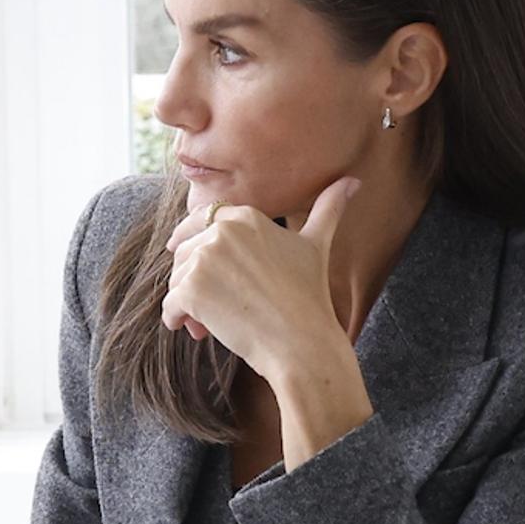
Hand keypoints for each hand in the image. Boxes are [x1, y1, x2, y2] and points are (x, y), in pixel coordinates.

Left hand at [161, 177, 360, 379]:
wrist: (302, 342)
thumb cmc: (311, 296)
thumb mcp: (317, 245)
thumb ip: (329, 209)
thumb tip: (355, 181)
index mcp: (246, 216)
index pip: (202, 220)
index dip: (192, 239)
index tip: (185, 253)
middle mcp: (222, 230)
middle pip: (186, 252)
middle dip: (196, 280)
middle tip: (217, 306)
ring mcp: (205, 258)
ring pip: (177, 279)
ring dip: (188, 302)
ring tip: (211, 322)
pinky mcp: (191, 289)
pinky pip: (169, 304)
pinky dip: (176, 319)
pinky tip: (194, 329)